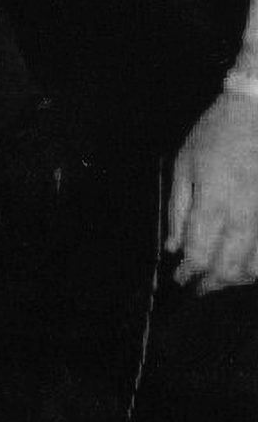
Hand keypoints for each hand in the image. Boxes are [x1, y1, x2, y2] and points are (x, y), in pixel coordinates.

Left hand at [167, 87, 257, 292]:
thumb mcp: (184, 164)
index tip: (180, 278)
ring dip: (239, 278)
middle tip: (200, 288)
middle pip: (230, 267)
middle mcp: (245, 216)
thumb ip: (178, 209)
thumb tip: (172, 246)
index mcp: (214, 203)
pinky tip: (251, 264)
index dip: (188, 272)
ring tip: (225, 278)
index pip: (199, 253)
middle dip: (213, 283)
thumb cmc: (217, 134)